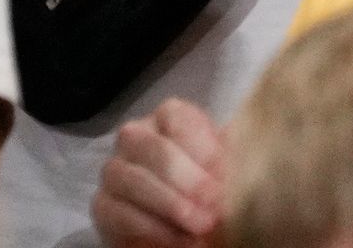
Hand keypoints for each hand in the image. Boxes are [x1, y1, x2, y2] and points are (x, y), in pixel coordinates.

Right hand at [89, 98, 224, 247]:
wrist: (201, 232)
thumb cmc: (222, 199)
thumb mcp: (237, 175)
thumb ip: (237, 162)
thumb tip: (248, 158)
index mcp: (172, 122)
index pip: (176, 117)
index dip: (202, 147)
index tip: (226, 176)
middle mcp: (138, 139)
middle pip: (147, 145)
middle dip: (184, 177)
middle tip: (214, 205)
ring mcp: (116, 171)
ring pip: (126, 175)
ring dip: (168, 203)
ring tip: (201, 226)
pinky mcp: (104, 206)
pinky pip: (116, 209)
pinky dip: (152, 228)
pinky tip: (182, 240)